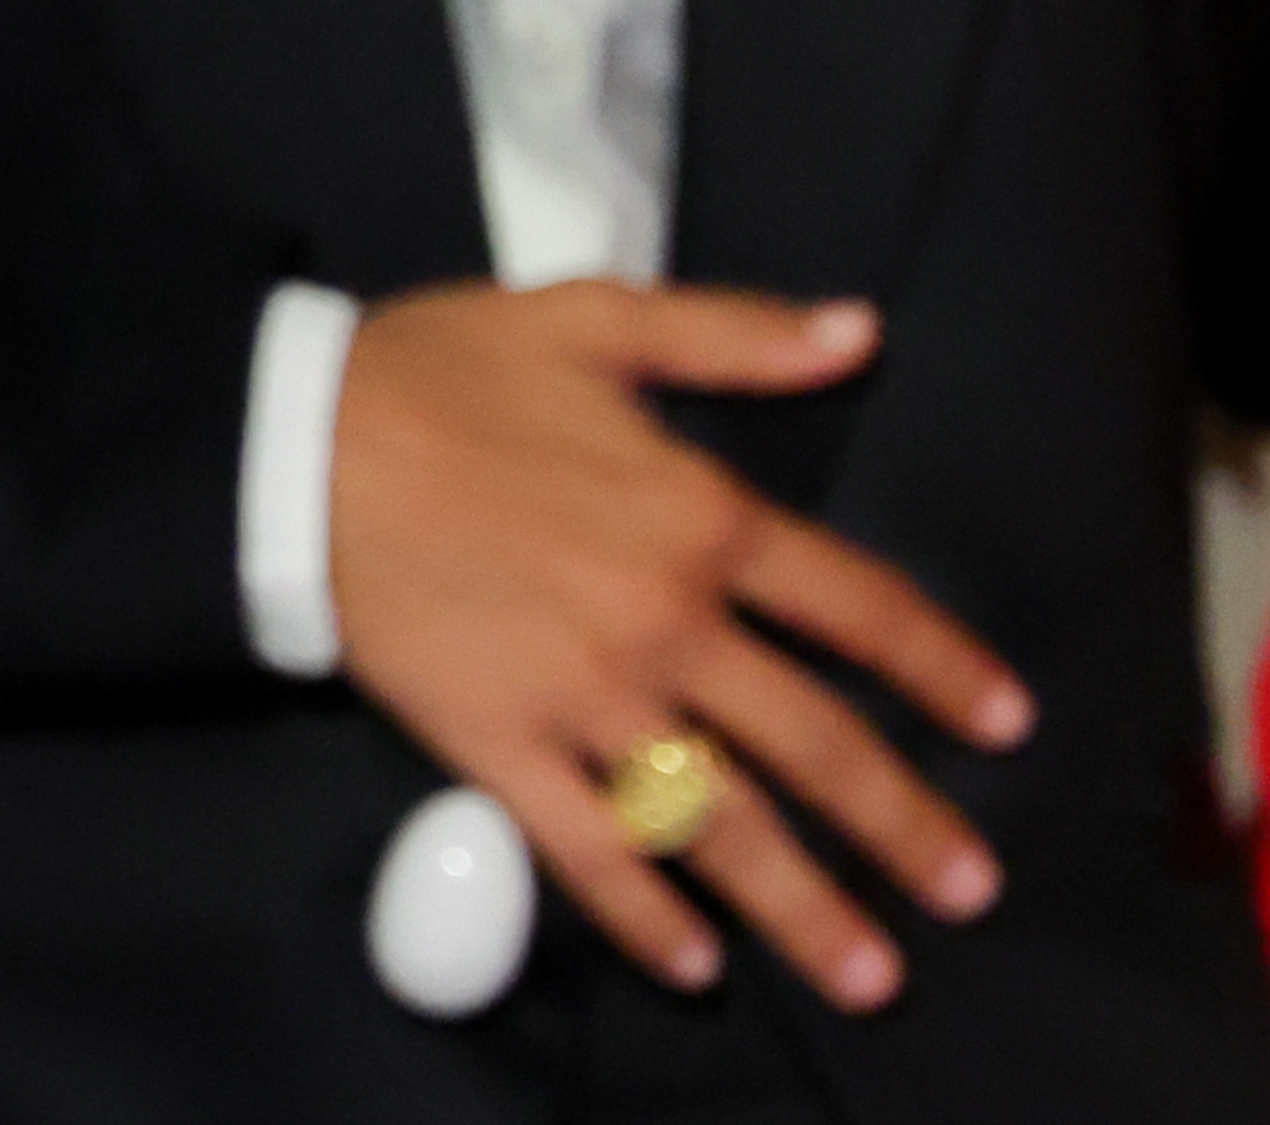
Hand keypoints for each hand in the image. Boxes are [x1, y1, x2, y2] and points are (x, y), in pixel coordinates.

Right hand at [329, 285, 1028, 1012]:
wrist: (290, 441)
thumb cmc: (437, 373)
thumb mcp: (588, 319)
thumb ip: (730, 333)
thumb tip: (857, 332)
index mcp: (697, 517)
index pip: (856, 606)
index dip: (942, 667)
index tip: (1004, 723)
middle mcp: (663, 623)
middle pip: (814, 742)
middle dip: (903, 825)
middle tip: (969, 891)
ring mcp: (584, 697)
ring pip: (720, 820)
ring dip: (805, 905)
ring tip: (872, 975)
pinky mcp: (500, 746)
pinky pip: (589, 849)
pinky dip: (647, 917)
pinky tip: (695, 963)